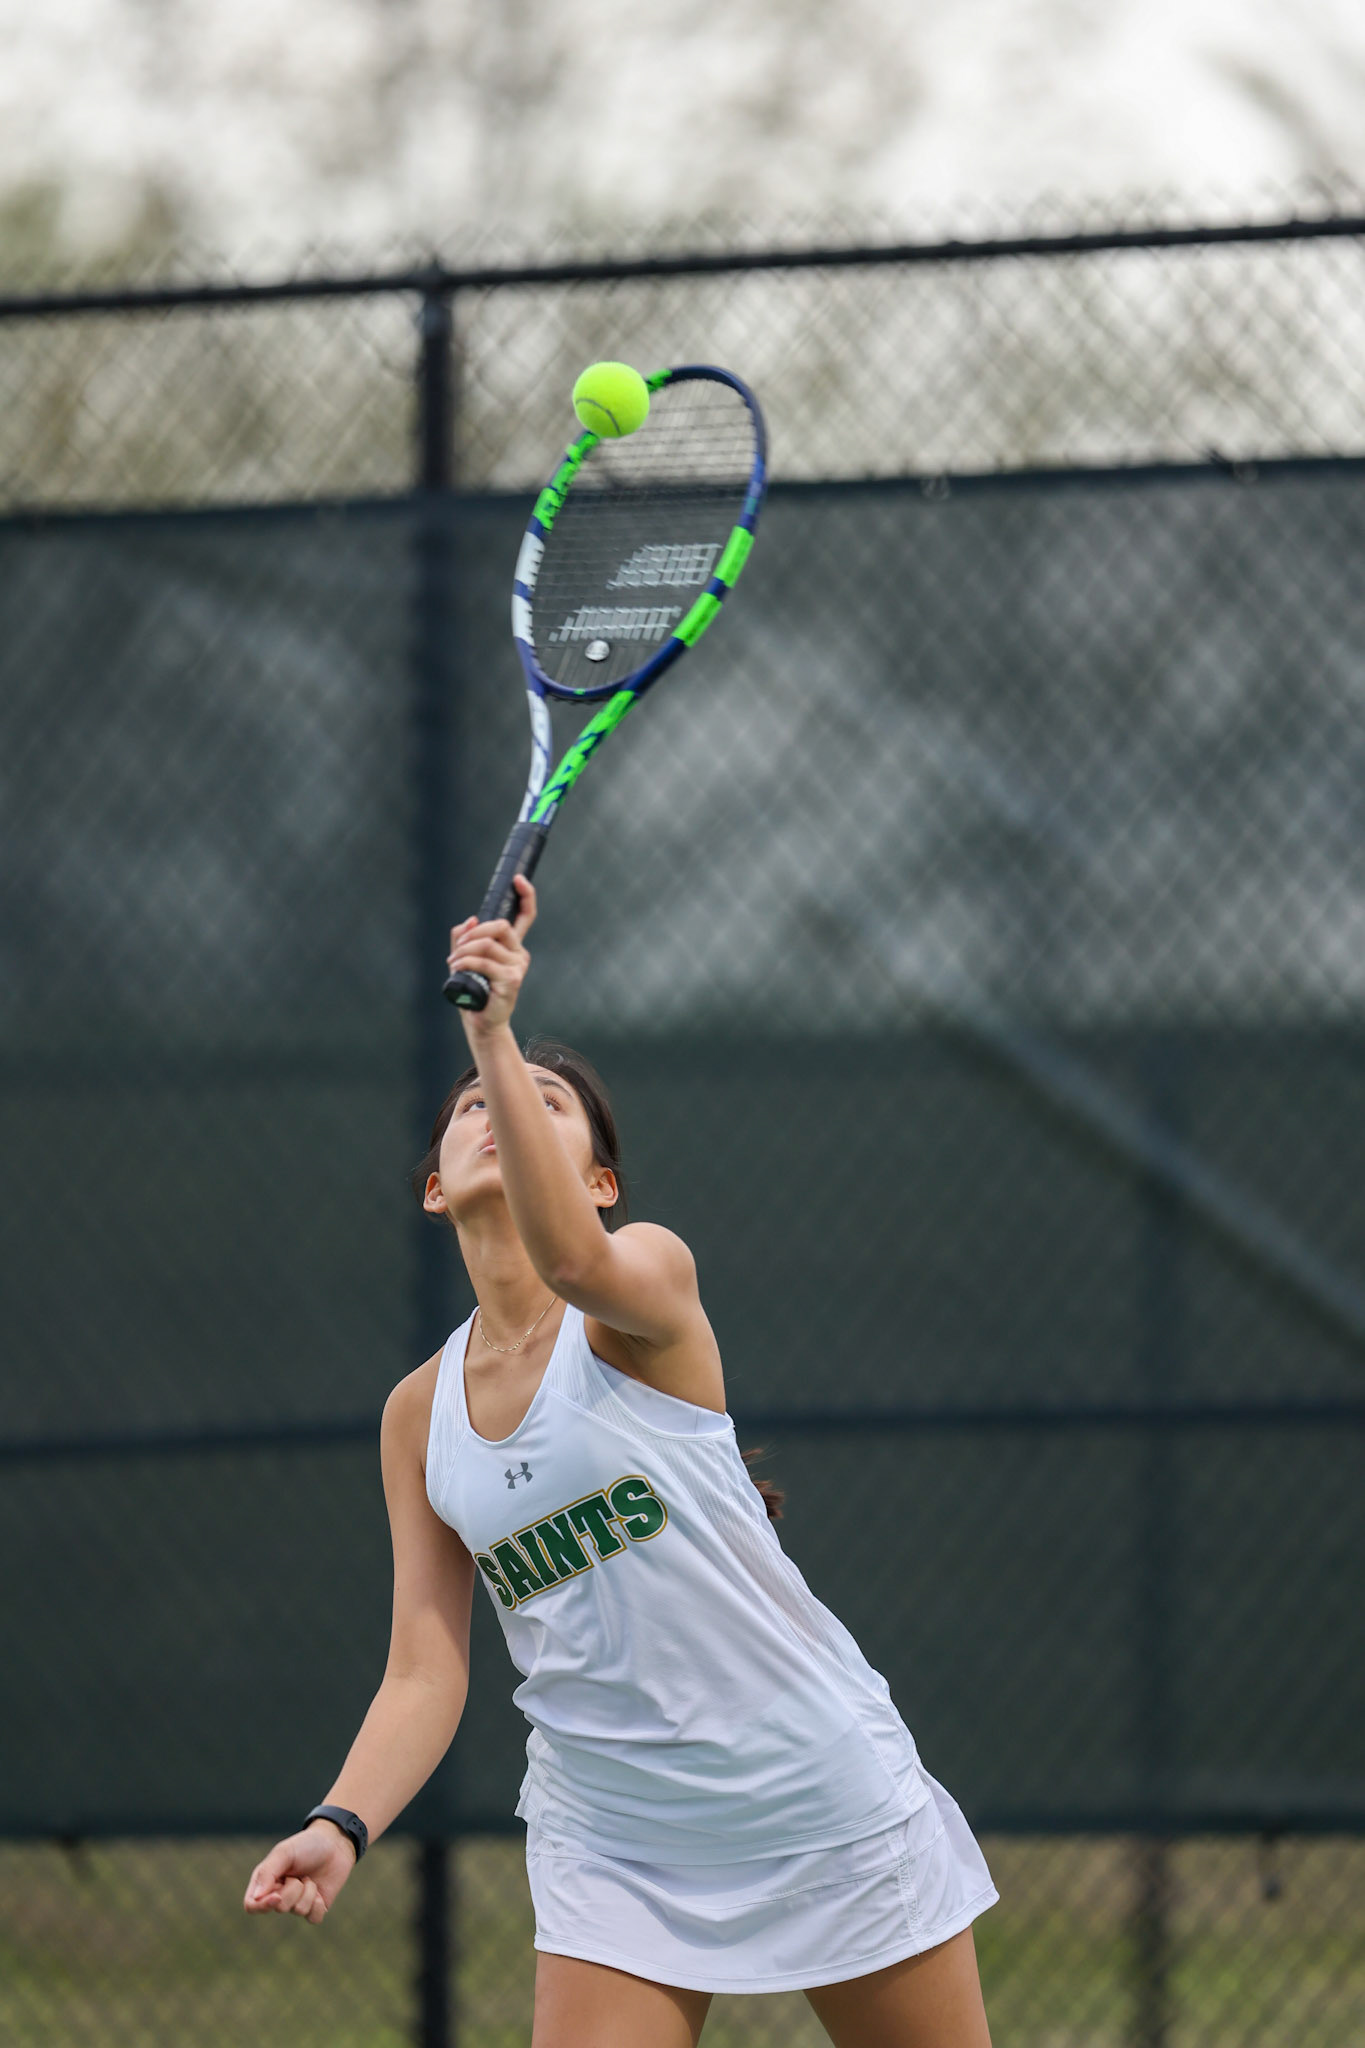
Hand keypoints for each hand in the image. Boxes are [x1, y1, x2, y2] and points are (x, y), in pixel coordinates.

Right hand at [243, 1821, 355, 1924]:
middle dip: (293, 1889)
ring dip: (308, 1891)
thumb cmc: (306, 1845)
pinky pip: (314, 1917)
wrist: (335, 1843)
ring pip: (299, 1910)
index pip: (252, 1905)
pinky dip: (318, 1904)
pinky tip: (320, 1890)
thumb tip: (256, 1898)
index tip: (278, 1896)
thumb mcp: (284, 1852)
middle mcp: (279, 1895)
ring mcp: (297, 1902)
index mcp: (266, 1881)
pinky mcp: (315, 1908)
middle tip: (299, 1874)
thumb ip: (268, 1873)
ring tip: (310, 1877)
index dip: (262, 1905)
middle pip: (279, 1908)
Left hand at [447, 876, 536, 1034]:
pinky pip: (484, 961)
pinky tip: (457, 968)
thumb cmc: (474, 991)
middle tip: (459, 947)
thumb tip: (471, 919)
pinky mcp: (512, 979)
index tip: (517, 879)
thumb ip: (464, 938)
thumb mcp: (464, 958)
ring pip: (488, 944)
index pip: (526, 916)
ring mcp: (518, 966)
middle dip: (475, 932)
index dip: (526, 895)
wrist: (481, 1022)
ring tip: (453, 962)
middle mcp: (519, 954)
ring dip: (465, 950)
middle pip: (500, 925)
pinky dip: (466, 962)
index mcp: (512, 946)